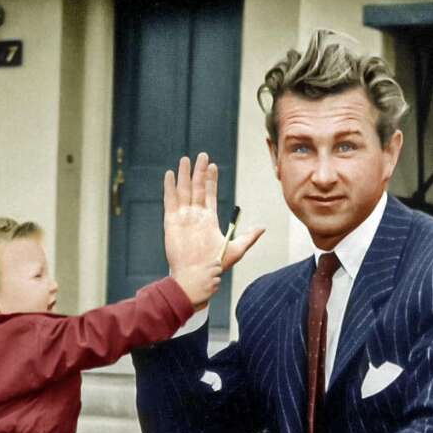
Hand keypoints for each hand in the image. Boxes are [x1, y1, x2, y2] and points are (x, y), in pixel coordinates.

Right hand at [165, 153, 263, 305]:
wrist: (196, 276)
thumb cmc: (215, 266)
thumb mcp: (236, 249)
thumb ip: (249, 237)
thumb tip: (263, 228)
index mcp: (209, 219)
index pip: (209, 194)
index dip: (211, 180)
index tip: (213, 166)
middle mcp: (195, 215)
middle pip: (197, 188)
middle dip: (199, 172)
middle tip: (202, 155)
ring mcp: (183, 217)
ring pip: (184, 191)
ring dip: (184, 175)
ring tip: (186, 159)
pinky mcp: (172, 221)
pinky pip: (170, 201)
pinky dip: (169, 187)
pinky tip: (170, 174)